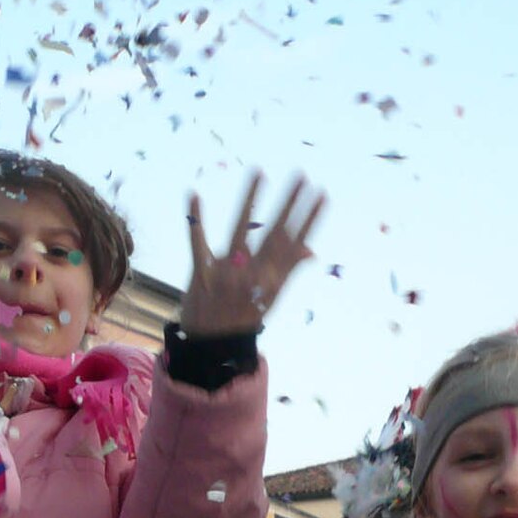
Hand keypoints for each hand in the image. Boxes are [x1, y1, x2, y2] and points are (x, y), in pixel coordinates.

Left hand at [178, 173, 325, 336]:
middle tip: (301, 175)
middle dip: (289, 204)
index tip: (322, 195)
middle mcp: (252, 275)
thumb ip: (289, 269)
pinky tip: (194, 193)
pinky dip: (195, 219)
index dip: (309, 219)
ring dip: (249, 199)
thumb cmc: (244, 317)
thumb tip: (311, 250)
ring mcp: (226, 274)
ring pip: (239, 229)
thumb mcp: (270, 297)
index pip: (294, 244)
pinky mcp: (201, 273)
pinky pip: (197, 242)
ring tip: (259, 171)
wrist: (212, 346)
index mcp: (271, 281)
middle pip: (273, 234)